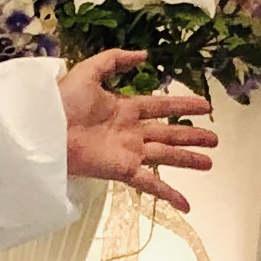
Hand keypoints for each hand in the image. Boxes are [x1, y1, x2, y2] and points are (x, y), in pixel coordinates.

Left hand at [58, 48, 218, 215]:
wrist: (45, 130)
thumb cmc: (62, 102)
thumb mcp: (89, 71)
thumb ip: (115, 60)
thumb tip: (144, 55)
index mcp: (125, 108)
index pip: (162, 106)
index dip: (184, 106)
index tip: (206, 106)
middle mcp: (131, 131)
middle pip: (169, 133)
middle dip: (192, 136)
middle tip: (215, 139)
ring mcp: (128, 152)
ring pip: (166, 156)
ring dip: (188, 160)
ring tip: (210, 162)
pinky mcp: (122, 170)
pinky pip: (150, 183)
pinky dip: (169, 194)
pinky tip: (187, 205)